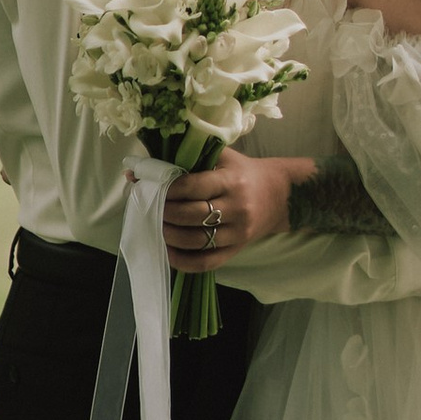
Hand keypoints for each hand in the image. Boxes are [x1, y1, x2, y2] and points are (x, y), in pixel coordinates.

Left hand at [163, 148, 312, 263]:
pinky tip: (168, 252)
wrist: (280, 195)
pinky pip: (207, 262)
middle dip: (164, 213)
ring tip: (156, 227)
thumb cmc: (244, 172)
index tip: (153, 187)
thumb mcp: (223, 157)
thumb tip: (139, 170)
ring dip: (170, 236)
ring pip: (196, 240)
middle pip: (192, 215)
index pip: (193, 187)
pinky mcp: (237, 249)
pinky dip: (183, 261)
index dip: (168, 189)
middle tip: (150, 208)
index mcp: (231, 181)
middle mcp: (237, 208)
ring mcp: (238, 232)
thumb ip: (187, 159)